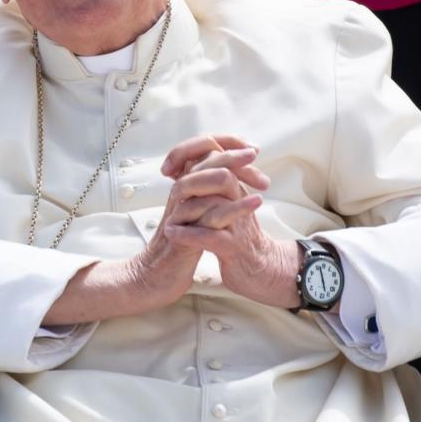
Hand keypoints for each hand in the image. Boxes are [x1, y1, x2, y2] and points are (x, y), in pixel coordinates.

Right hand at [44, 135, 278, 324]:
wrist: (157, 277)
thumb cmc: (181, 244)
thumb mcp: (197, 212)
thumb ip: (209, 192)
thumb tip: (231, 171)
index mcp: (185, 186)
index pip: (202, 149)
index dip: (226, 144)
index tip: (252, 150)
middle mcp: (181, 193)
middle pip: (203, 158)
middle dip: (232, 153)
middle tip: (254, 152)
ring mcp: (180, 212)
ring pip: (205, 181)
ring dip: (236, 175)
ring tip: (263, 180)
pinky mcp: (183, 234)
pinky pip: (210, 215)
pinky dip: (236, 208)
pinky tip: (256, 204)